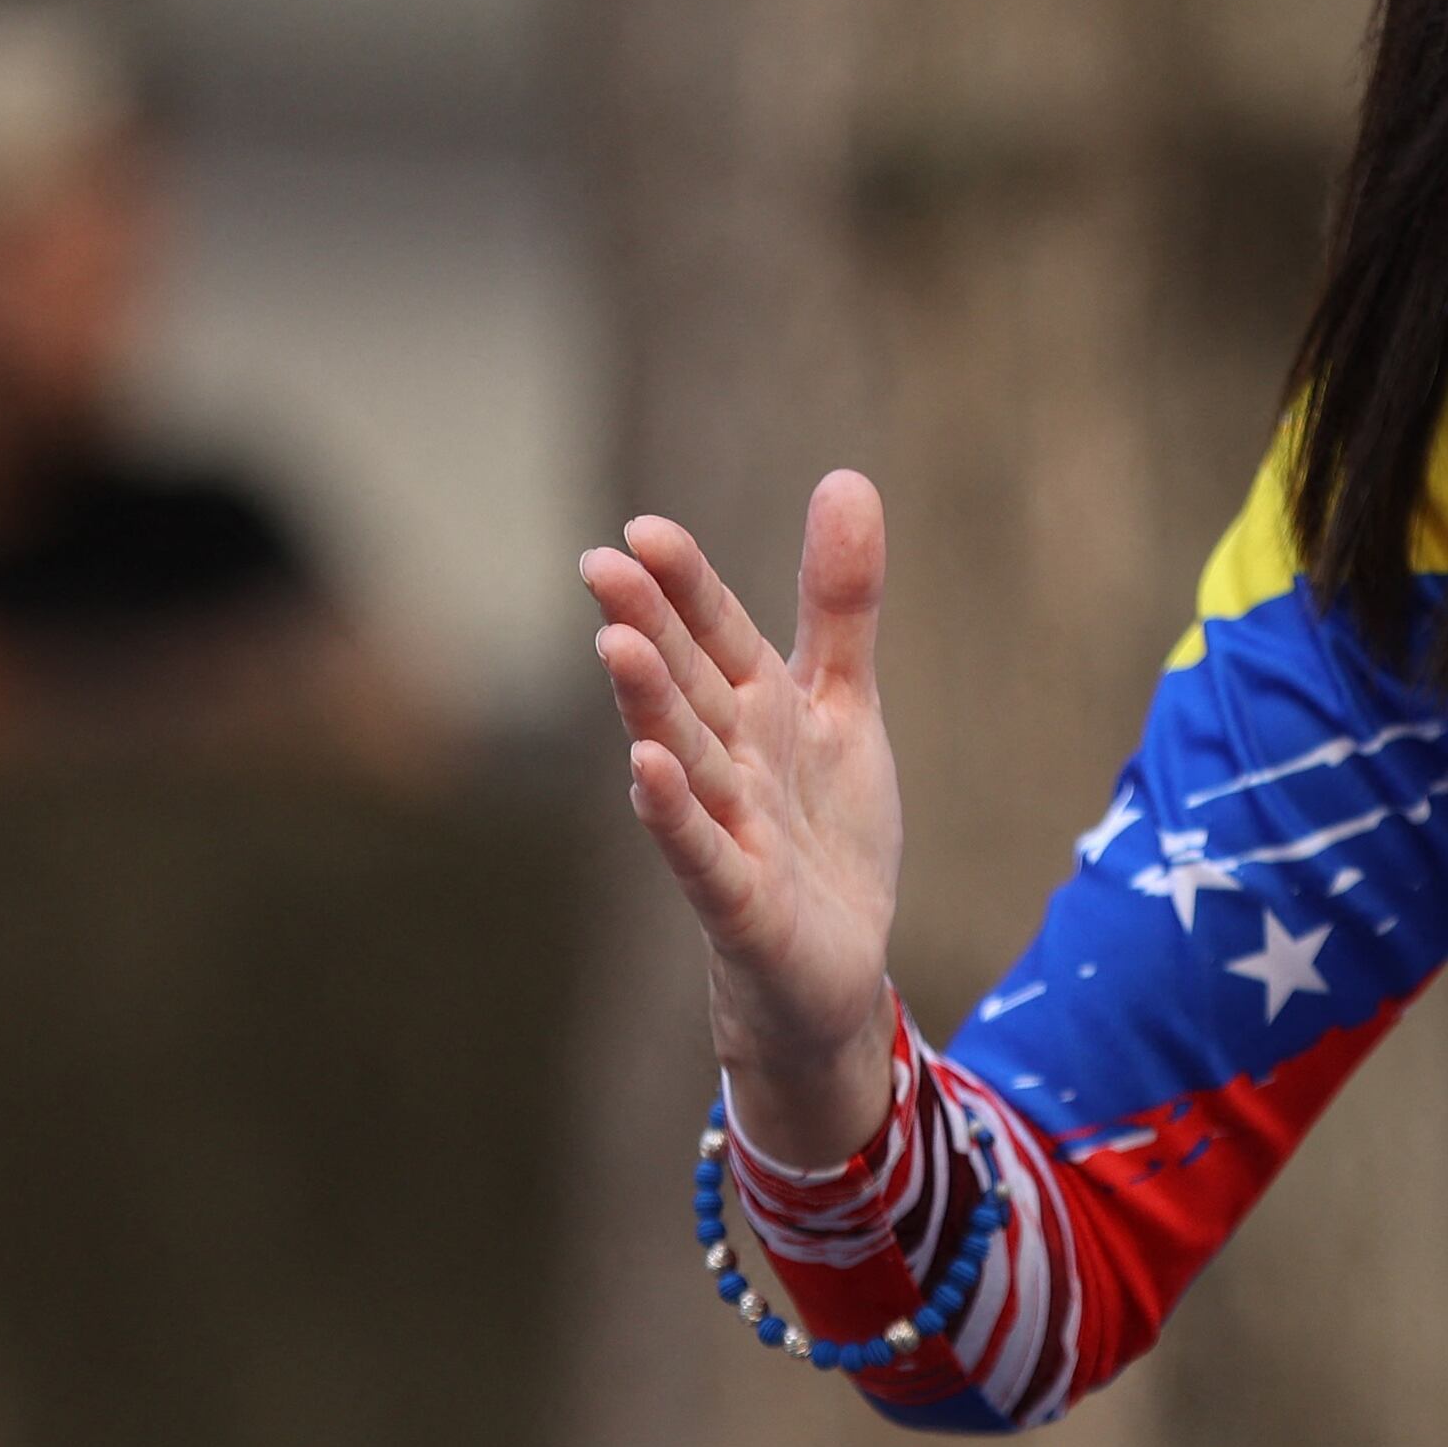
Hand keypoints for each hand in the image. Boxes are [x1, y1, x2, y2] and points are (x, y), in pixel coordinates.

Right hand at [585, 474, 905, 1167]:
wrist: (836, 969)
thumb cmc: (823, 833)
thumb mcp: (846, 705)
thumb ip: (840, 603)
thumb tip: (845, 477)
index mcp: (755, 708)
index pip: (716, 633)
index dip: (684, 586)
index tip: (644, 532)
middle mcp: (729, 761)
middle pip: (688, 685)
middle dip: (650, 626)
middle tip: (601, 564)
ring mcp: (728, 830)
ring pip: (685, 757)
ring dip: (649, 705)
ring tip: (616, 645)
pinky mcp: (740, 901)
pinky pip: (701, 852)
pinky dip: (674, 814)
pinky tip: (645, 770)